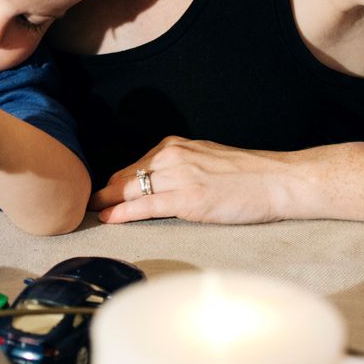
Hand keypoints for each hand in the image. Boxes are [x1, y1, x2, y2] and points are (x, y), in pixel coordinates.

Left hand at [89, 136, 290, 224]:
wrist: (275, 181)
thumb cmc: (246, 175)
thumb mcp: (205, 158)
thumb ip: (180, 165)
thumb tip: (158, 179)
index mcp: (175, 145)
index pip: (133, 165)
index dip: (114, 182)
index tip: (102, 192)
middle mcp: (172, 156)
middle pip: (125, 177)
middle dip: (104, 192)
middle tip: (87, 204)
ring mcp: (178, 177)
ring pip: (130, 191)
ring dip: (107, 202)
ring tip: (91, 213)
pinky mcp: (187, 200)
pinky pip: (145, 207)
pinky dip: (122, 213)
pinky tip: (109, 218)